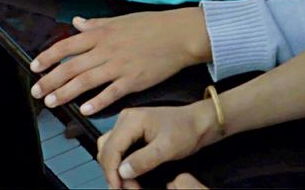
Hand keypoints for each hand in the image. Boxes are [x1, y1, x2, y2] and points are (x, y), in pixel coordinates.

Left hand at [29, 8, 210, 114]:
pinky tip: (84, 109)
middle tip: (36, 92)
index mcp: (101, 33)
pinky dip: (96, 101)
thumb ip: (96, 23)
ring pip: (86, 81)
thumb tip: (76, 22)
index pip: (66, 46)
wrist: (179, 34)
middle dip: (50, 80)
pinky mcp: (133, 79)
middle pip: (71, 67)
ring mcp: (119, 65)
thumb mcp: (120, 20)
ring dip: (65, 93)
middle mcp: (106, 49)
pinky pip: (111, 92)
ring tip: (52, 102)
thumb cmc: (152, 25)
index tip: (35, 67)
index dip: (48, 57)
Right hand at [97, 103, 221, 188]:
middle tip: (125, 189)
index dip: (111, 172)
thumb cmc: (186, 131)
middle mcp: (124, 120)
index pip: (111, 148)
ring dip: (114, 169)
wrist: (198, 122)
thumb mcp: (167, 148)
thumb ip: (144, 160)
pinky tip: (128, 176)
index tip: (119, 189)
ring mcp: (127, 125)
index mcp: (131, 120)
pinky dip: (119, 164)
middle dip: (113, 172)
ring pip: (109, 150)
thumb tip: (122, 173)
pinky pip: (117, 149)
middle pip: (106, 149)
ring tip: (126, 185)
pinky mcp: (131, 132)